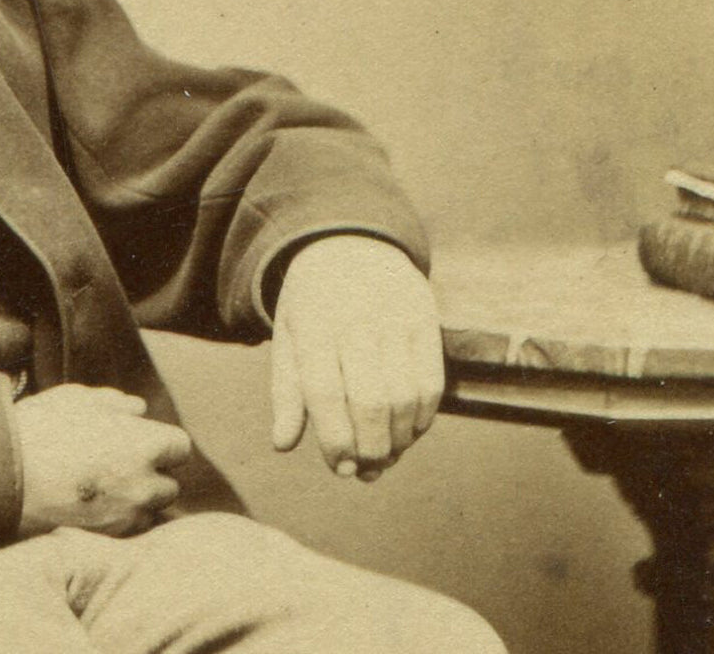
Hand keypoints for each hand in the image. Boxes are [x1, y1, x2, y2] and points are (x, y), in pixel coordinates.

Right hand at [12, 383, 191, 536]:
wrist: (2, 477)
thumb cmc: (40, 429)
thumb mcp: (77, 399)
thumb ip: (116, 402)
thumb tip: (138, 410)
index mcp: (146, 445)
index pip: (180, 448)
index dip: (160, 442)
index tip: (139, 441)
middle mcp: (145, 485)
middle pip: (169, 485)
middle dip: (151, 475)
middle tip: (118, 465)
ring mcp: (125, 518)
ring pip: (148, 513)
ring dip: (135, 502)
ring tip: (101, 489)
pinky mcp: (104, 541)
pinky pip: (124, 532)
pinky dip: (115, 522)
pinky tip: (88, 508)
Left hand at [270, 235, 443, 481]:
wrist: (351, 243)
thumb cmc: (313, 302)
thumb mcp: (288, 335)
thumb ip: (286, 391)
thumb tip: (282, 445)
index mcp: (313, 322)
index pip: (325, 392)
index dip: (335, 439)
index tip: (338, 467)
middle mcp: (355, 317)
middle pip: (370, 401)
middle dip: (370, 447)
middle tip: (364, 470)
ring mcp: (394, 316)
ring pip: (405, 396)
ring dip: (399, 439)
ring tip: (385, 455)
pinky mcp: (425, 318)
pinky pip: (431, 382)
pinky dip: (423, 417)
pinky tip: (409, 430)